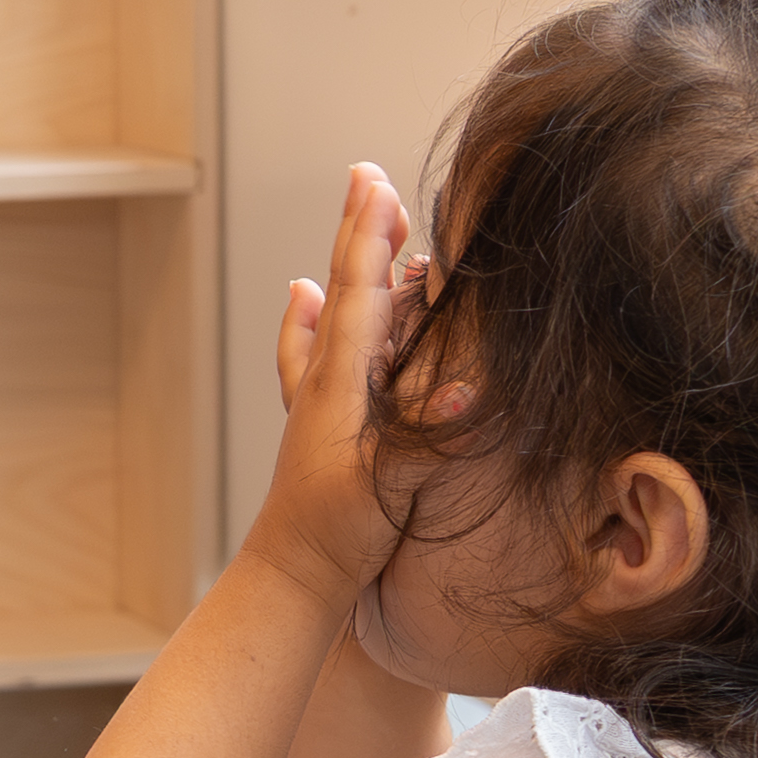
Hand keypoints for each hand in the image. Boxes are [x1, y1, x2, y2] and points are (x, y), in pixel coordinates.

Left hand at [250, 164, 427, 606]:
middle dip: (362, 233)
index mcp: (338, 386)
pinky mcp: (319, 420)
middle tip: (373, 179)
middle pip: (344, 289)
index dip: (368, 235)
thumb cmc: (336, 538)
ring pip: (336, 313)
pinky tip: (303, 297)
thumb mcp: (388, 490)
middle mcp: (323, 381)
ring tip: (367, 222)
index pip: (357, 294)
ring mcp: (318, 399)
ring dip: (353, 265)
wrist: (288, 578)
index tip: (375, 180)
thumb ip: (427, 442)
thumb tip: (469, 391)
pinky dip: (314, 313)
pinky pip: (316, 349)